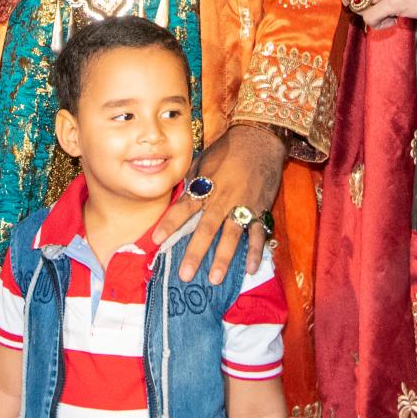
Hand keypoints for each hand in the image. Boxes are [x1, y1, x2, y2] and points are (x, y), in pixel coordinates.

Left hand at [153, 122, 286, 283]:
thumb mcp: (203, 161)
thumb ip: (192, 182)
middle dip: (195, 252)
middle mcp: (222, 199)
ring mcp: (242, 206)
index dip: (169, 224)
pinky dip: (255, 252)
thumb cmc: (227, 149)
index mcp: (205, 186)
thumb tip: (179, 198)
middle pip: (206, 229)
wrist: (259, 138)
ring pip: (231, 236)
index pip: (183, 209)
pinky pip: (258, 234)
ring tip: (214, 279)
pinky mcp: (260, 209)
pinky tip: (251, 270)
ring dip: (223, 259)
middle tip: (184, 274)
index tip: (155, 240)